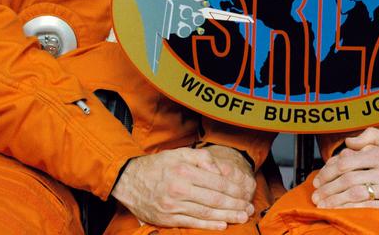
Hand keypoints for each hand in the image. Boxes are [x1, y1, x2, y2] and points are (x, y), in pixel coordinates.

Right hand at [112, 146, 254, 229]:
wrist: (130, 180)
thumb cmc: (158, 165)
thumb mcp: (180, 153)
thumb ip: (203, 158)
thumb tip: (220, 171)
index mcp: (184, 171)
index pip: (216, 183)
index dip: (234, 190)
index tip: (246, 193)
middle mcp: (179, 189)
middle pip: (214, 200)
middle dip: (235, 205)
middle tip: (249, 209)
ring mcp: (173, 206)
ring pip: (205, 213)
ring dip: (226, 217)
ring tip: (241, 217)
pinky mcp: (167, 219)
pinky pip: (192, 223)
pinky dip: (208, 225)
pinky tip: (222, 225)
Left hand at [310, 128, 378, 219]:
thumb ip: (373, 137)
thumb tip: (349, 141)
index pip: (349, 160)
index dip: (330, 169)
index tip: (320, 176)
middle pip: (349, 177)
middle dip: (328, 186)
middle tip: (316, 192)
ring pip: (357, 194)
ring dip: (335, 200)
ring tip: (322, 203)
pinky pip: (371, 208)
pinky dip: (352, 210)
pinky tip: (341, 211)